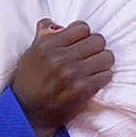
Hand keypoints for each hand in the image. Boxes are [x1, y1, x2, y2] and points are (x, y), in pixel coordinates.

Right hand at [11, 20, 113, 136]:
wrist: (29, 113)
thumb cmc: (29, 83)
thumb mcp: (30, 55)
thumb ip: (43, 36)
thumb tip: (52, 23)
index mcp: (47, 45)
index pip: (82, 28)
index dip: (84, 36)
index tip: (81, 44)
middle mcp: (60, 57)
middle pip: (98, 40)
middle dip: (96, 49)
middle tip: (89, 57)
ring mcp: (72, 73)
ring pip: (106, 57)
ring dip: (102, 63)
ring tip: (93, 69)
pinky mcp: (83, 89)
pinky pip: (106, 75)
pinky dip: (102, 78)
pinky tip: (93, 81)